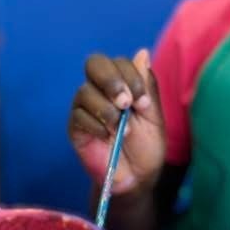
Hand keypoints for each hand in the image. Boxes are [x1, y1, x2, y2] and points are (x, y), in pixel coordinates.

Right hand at [69, 49, 165, 193]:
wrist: (137, 177)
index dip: (132, 77)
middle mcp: (100, 89)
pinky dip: (97, 125)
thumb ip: (147, 86)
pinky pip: (78, 116)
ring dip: (107, 110)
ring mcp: (85, 107)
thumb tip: (143, 52)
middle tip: (126, 103)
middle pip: (95, 64)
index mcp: (122, 83)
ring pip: (85, 91)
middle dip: (112, 81)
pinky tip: (107, 137)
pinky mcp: (75, 126)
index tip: (143, 104)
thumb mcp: (154, 116)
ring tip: (121, 129)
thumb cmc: (146, 146)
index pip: (119, 62)